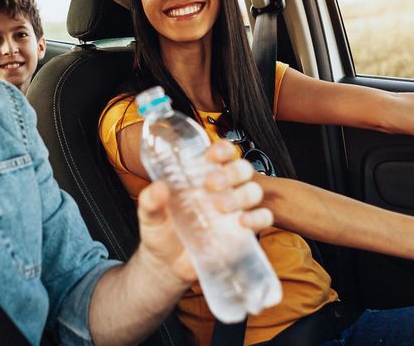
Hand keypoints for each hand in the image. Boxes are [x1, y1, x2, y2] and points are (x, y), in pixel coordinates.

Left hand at [135, 141, 273, 283]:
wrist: (167, 265)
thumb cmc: (160, 233)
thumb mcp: (150, 216)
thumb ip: (150, 201)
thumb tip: (158, 188)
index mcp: (201, 177)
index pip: (221, 154)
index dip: (223, 149)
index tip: (212, 155)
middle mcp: (222, 190)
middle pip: (242, 169)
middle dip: (232, 172)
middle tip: (212, 184)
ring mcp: (234, 210)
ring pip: (254, 190)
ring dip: (242, 194)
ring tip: (221, 206)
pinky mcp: (242, 231)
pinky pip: (263, 218)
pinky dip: (259, 218)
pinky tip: (242, 222)